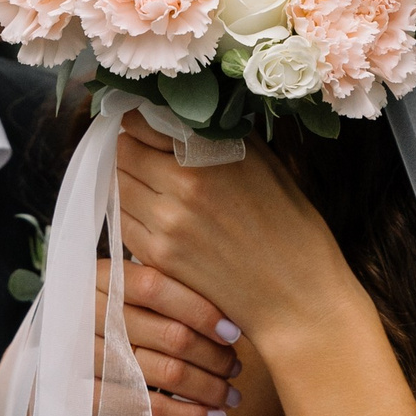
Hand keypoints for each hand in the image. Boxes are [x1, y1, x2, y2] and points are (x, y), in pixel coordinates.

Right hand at [96, 256, 240, 415]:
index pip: (156, 287)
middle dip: (215, 356)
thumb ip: (162, 285)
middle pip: (170, 335)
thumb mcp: (121, 289)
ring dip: (210, 388)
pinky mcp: (82, 396)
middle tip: (237, 367)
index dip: (201, 310)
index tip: (234, 332)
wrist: (47, 362)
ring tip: (231, 395)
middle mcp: (87, 313)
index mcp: (98, 277)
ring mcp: (83, 356)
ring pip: (167, 373)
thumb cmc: (104, 319)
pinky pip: (147, 409)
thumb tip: (230, 302)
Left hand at [112, 114, 348, 356]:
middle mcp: (181, 186)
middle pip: (123, 154)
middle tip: (147, 155)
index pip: (141, 123)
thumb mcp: (264, 164)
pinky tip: (155, 216)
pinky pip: (123, 224)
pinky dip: (132, 214)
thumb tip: (183, 118)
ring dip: (129, 182)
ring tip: (151, 186)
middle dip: (132, 150)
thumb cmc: (291, 228)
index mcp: (209, 155)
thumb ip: (217, 138)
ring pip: (118, 188)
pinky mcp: (159, 258)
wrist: (296, 296)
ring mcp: (165, 225)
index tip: (148, 127)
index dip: (141, 123)